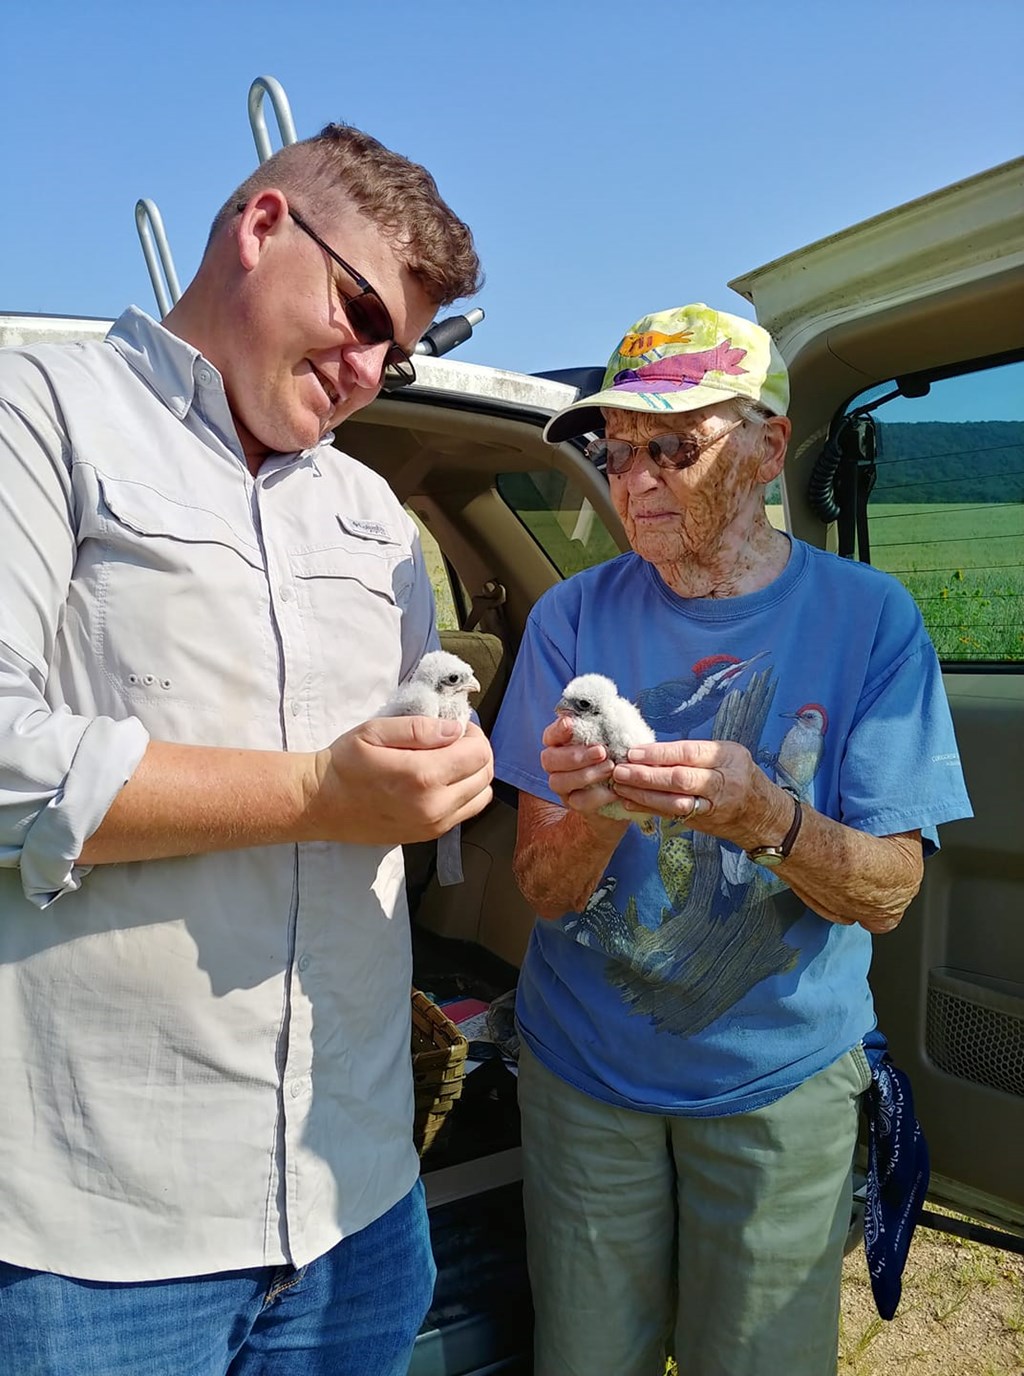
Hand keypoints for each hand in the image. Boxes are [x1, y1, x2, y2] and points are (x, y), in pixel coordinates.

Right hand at [306, 717, 492, 845]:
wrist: (321, 804)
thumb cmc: (345, 763)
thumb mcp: (375, 732)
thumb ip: (419, 728)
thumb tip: (455, 730)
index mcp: (423, 776)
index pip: (479, 754)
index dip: (473, 735)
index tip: (455, 727)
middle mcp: (435, 805)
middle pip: (485, 775)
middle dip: (477, 752)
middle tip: (454, 741)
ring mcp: (434, 825)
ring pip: (481, 796)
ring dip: (474, 774)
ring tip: (449, 761)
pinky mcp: (429, 835)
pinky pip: (466, 812)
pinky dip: (465, 794)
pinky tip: (441, 781)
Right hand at [539, 716, 627, 837]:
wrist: (626, 791)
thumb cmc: (618, 756)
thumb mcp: (616, 738)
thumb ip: (608, 726)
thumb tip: (609, 710)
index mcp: (562, 743)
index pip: (551, 734)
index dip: (558, 729)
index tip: (570, 724)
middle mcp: (556, 764)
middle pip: (549, 759)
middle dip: (574, 755)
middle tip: (601, 751)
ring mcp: (562, 786)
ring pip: (559, 781)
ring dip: (585, 775)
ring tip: (610, 768)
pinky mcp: (573, 804)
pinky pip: (578, 802)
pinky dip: (597, 796)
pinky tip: (614, 790)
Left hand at [610, 737, 786, 847]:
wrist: (761, 814)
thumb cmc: (738, 774)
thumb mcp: (727, 754)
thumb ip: (695, 752)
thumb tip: (653, 750)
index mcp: (728, 758)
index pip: (689, 753)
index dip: (660, 753)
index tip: (634, 752)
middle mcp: (723, 783)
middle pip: (681, 779)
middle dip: (647, 775)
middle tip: (620, 770)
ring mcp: (713, 806)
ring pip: (675, 802)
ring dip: (643, 795)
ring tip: (620, 786)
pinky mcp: (703, 822)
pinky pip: (673, 815)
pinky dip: (649, 809)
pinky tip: (629, 802)